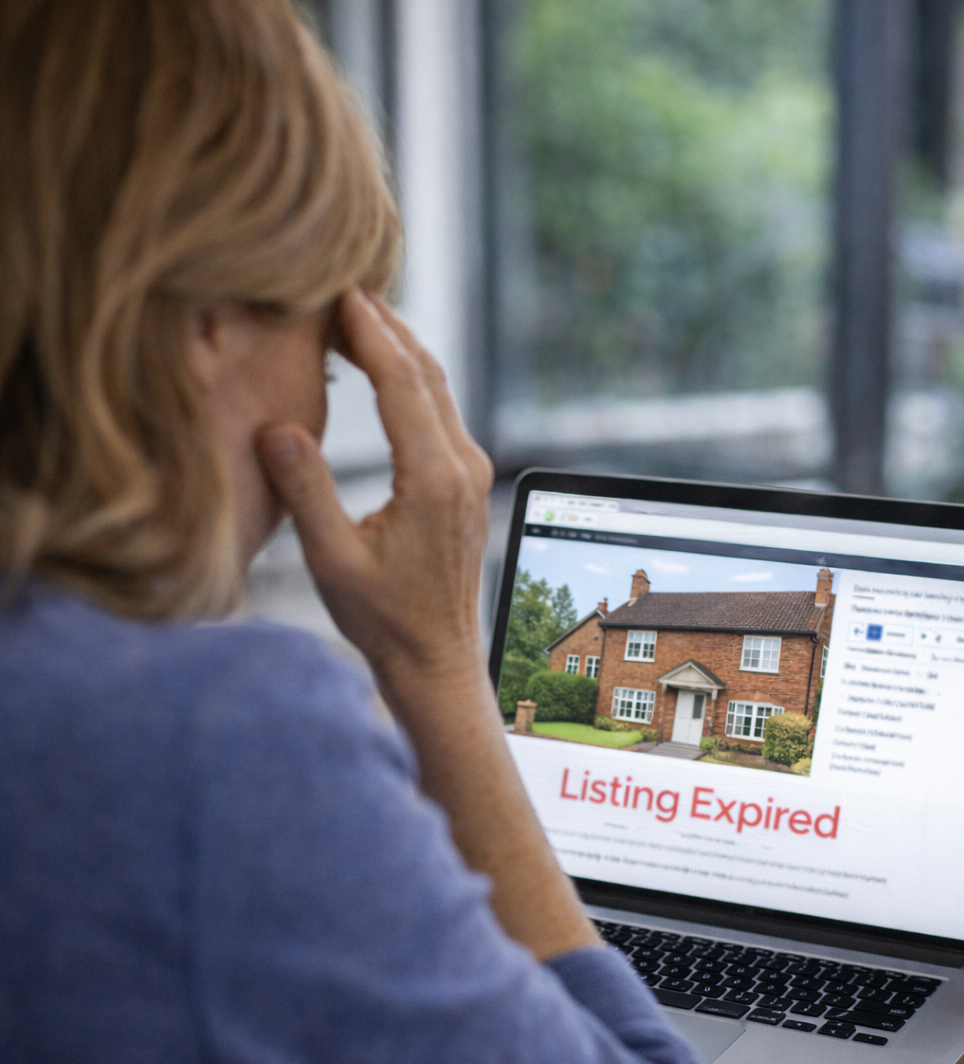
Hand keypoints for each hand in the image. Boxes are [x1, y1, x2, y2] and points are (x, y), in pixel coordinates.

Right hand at [258, 290, 493, 706]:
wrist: (434, 659)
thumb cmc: (383, 620)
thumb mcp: (332, 561)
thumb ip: (306, 492)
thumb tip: (276, 428)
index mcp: (433, 479)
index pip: (401, 383)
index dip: (368, 333)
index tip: (339, 292)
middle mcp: (461, 467)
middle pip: (425, 373)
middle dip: (383, 326)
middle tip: (339, 286)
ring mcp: (469, 474)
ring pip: (437, 389)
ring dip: (398, 349)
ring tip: (354, 315)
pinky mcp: (464, 483)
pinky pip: (440, 413)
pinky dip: (408, 380)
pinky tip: (380, 371)